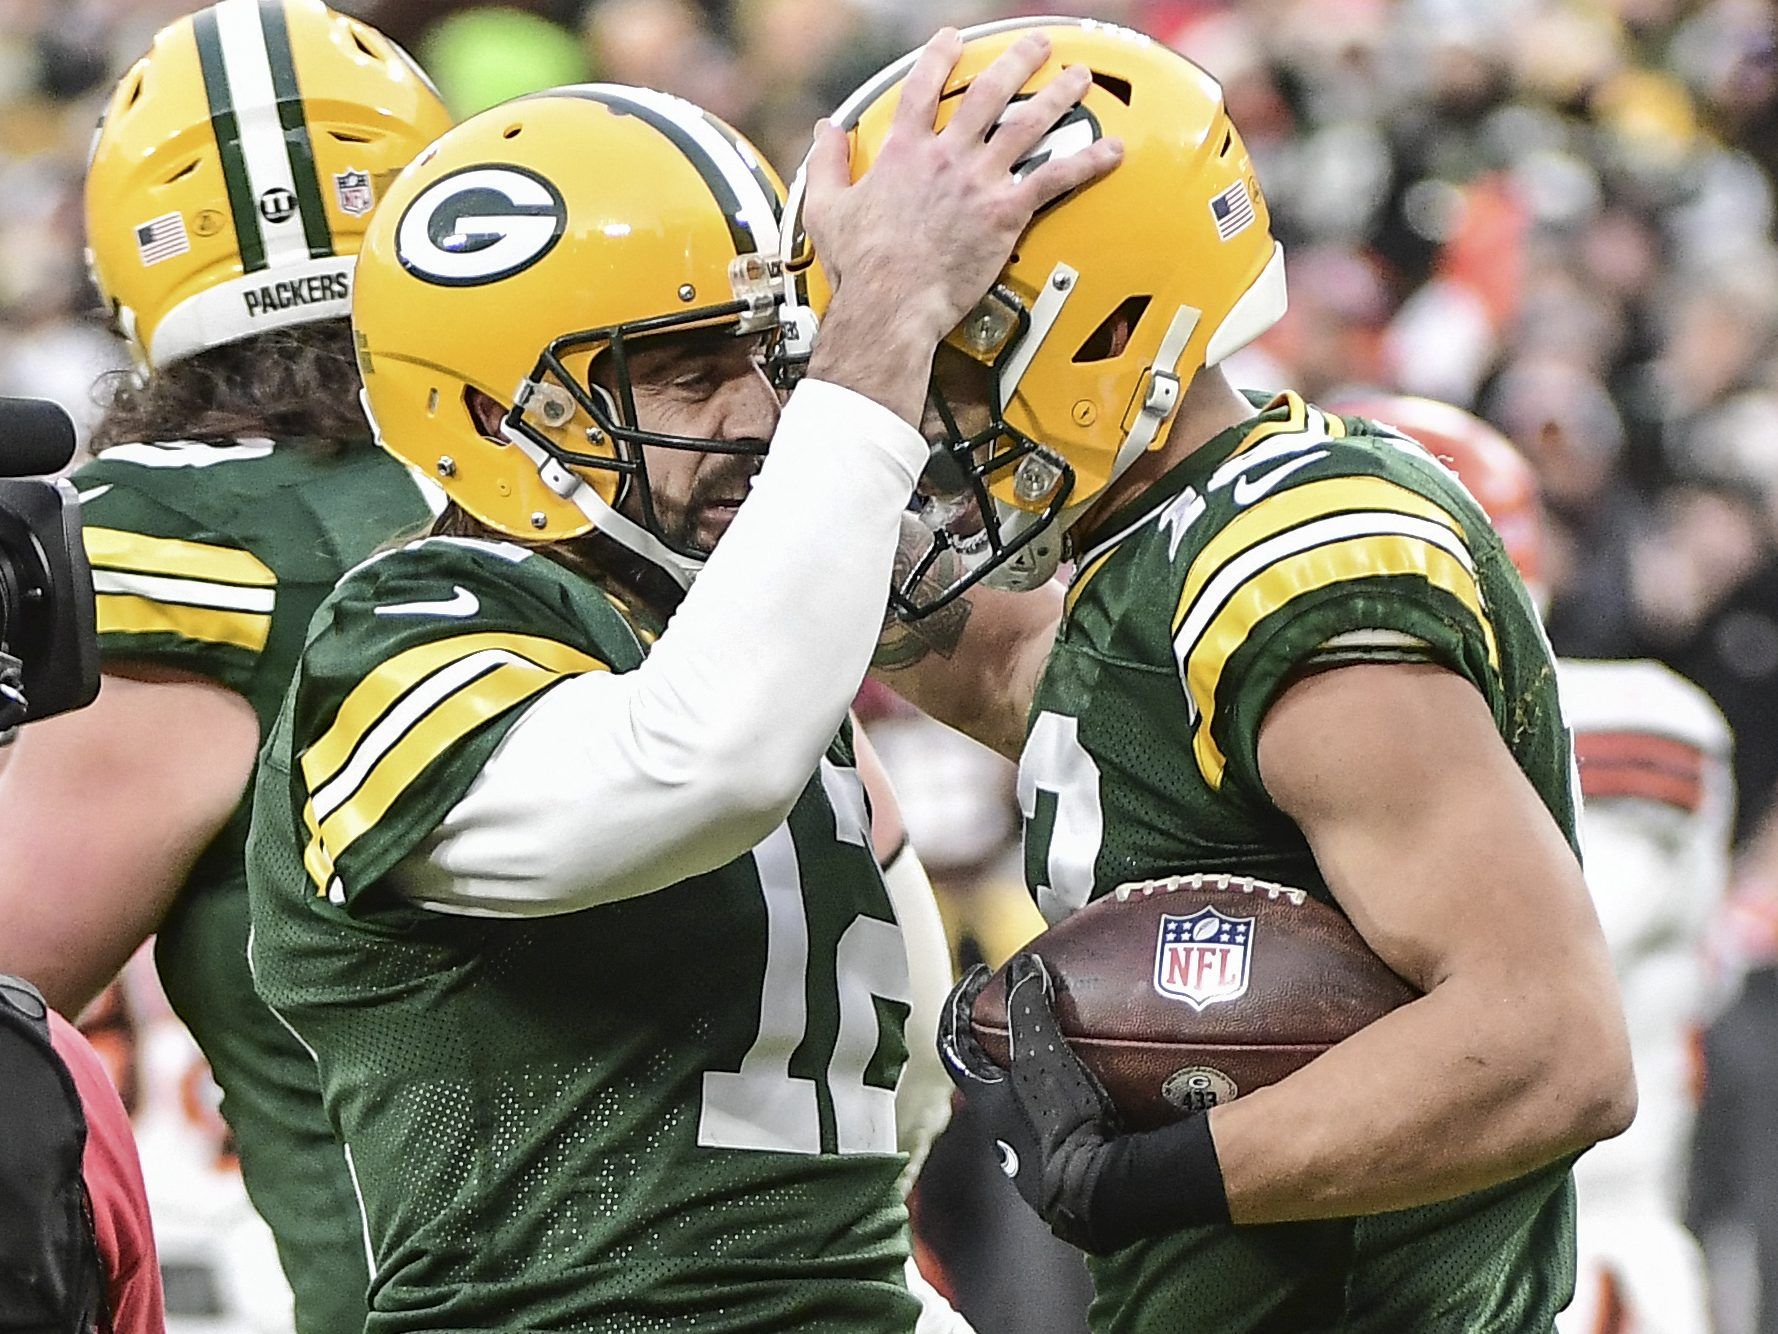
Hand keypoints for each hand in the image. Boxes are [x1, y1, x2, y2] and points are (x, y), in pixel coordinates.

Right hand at [802, 29, 1121, 420]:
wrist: (890, 304)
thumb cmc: (861, 268)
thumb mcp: (826, 209)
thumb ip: (826, 164)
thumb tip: (824, 133)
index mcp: (903, 153)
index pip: (923, 88)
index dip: (939, 57)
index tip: (952, 40)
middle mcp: (946, 157)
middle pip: (988, 92)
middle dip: (1017, 61)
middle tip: (1037, 45)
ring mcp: (979, 181)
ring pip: (1027, 124)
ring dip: (1058, 95)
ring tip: (1079, 77)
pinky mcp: (1005, 212)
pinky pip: (1055, 179)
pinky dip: (1087, 162)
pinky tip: (1111, 150)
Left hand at [938, 952, 1231, 1252]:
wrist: (1098, 1196)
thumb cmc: (1061, 1124)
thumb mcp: (1041, 1057)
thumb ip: (1029, 1009)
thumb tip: (1025, 969)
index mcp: (985, 1101)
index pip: (953, 1044)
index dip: (958, 1005)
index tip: (977, 976)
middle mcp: (1001, 1132)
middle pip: (989, 1076)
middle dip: (1004, 1041)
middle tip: (1027, 1010)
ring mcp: (1031, 1158)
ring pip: (1025, 1103)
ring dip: (1039, 1072)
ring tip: (1070, 1045)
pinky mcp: (1065, 1173)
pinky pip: (1062, 1125)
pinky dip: (1074, 1100)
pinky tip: (1106, 1091)